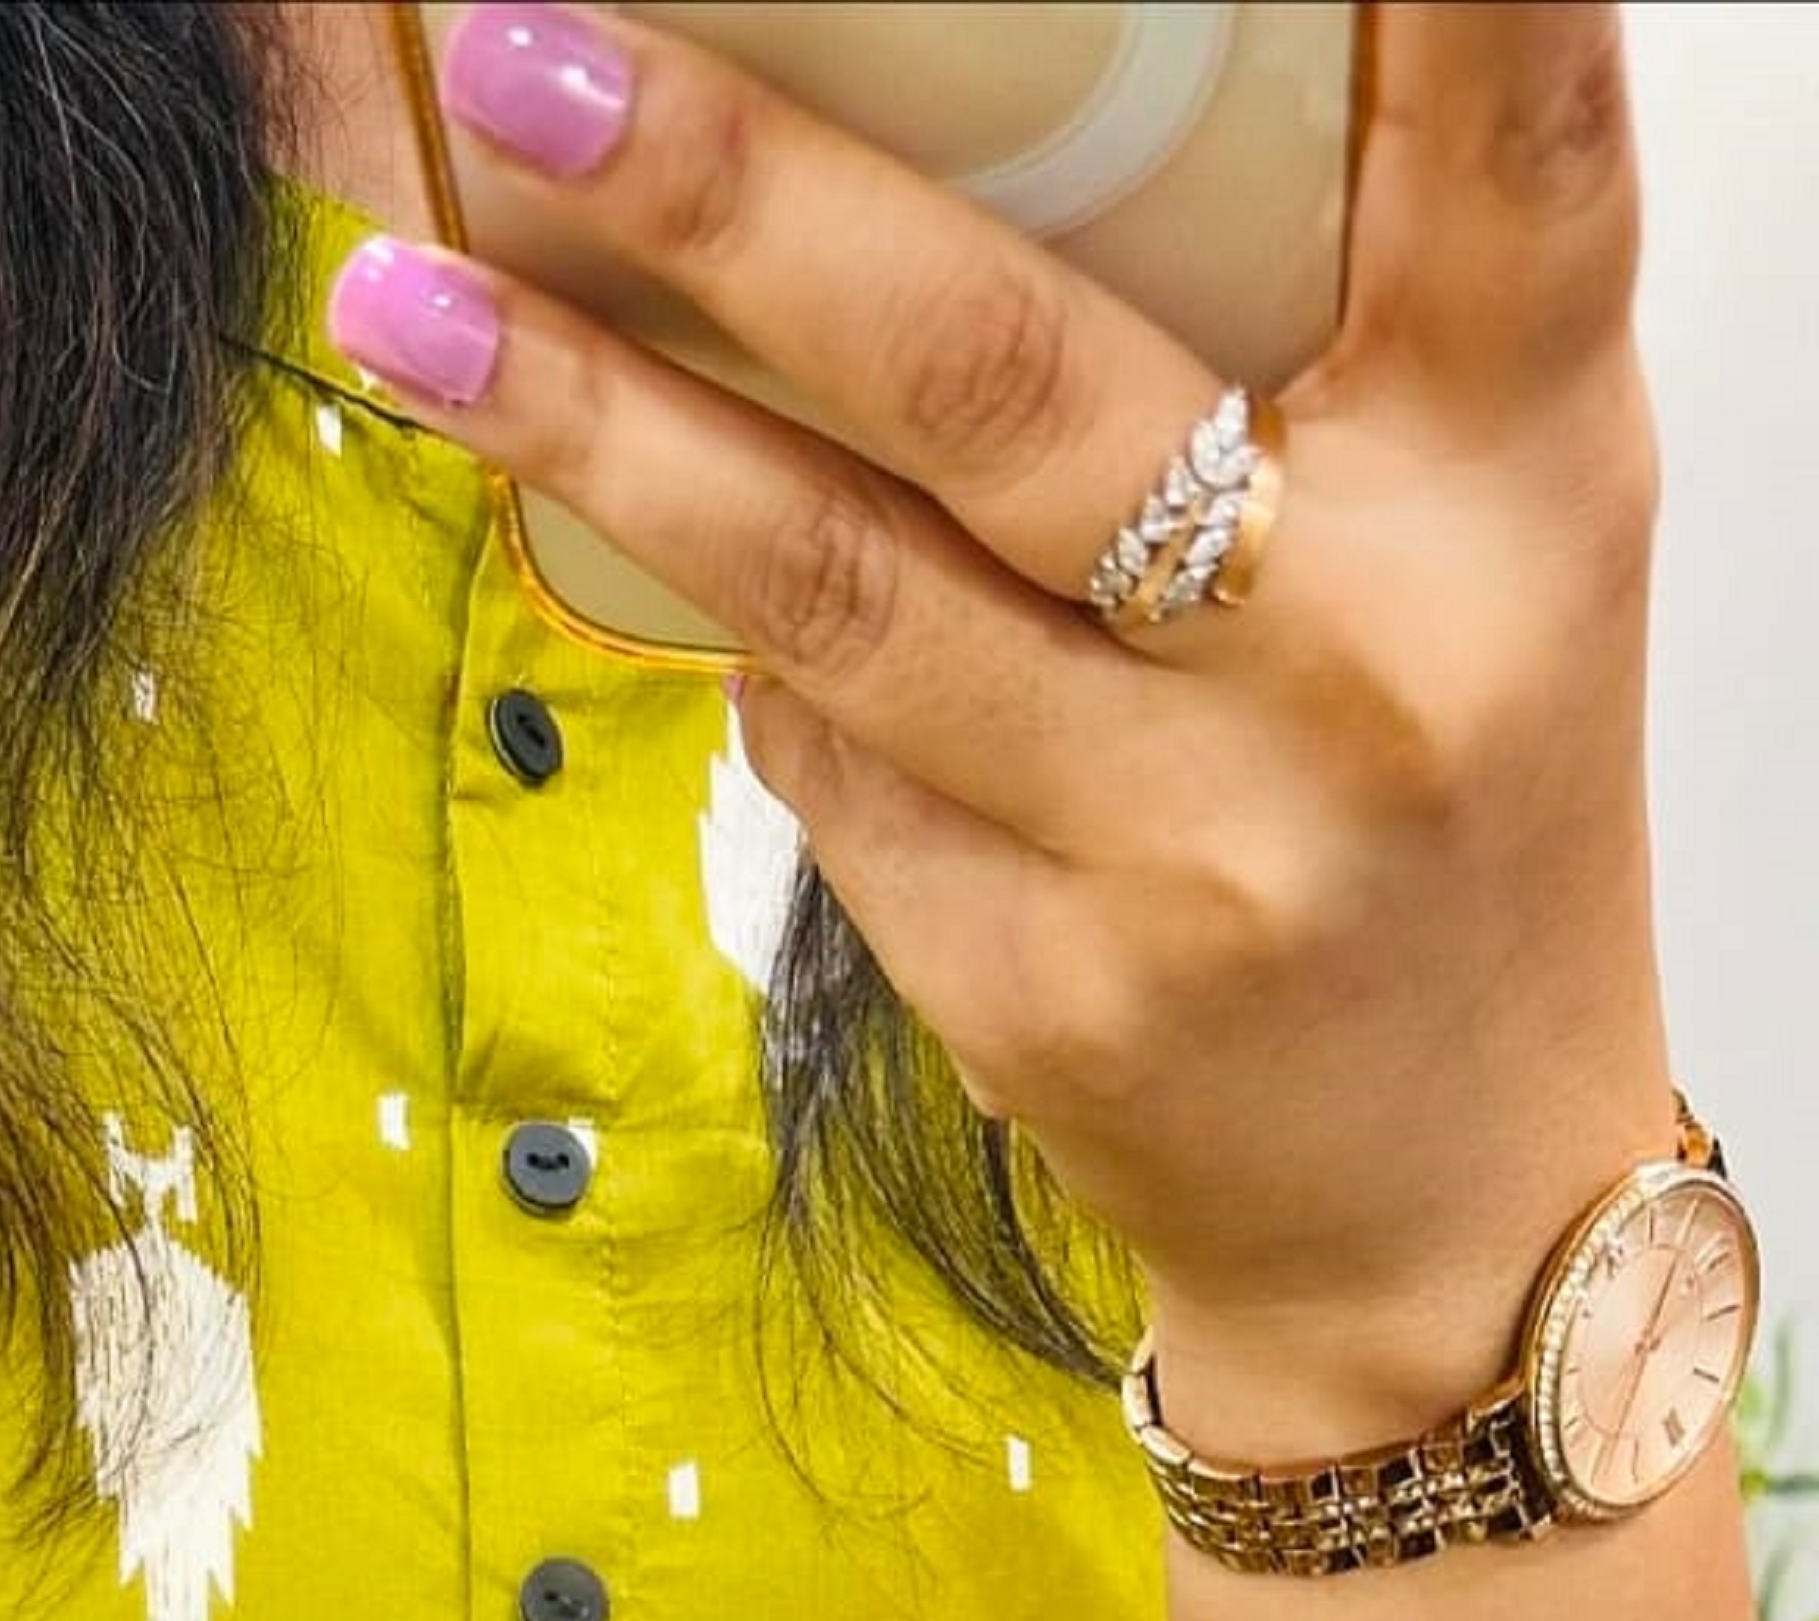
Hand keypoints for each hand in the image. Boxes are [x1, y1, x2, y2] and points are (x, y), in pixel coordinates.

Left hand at [336, 4, 1671, 1425]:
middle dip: (736, 202)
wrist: (1441, 1198)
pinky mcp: (1037, 988)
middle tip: (528, 62)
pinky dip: (744, 642)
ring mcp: (1184, 845)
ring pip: (837, 590)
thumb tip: (962, 119)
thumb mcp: (1491, 520)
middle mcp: (1360, 653)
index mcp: (1521, 474)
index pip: (1515, 152)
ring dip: (594, 432)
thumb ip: (1350, 318)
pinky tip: (652, 547)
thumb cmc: (1451, 793)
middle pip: (1006, 378)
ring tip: (406, 305)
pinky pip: (822, 756)